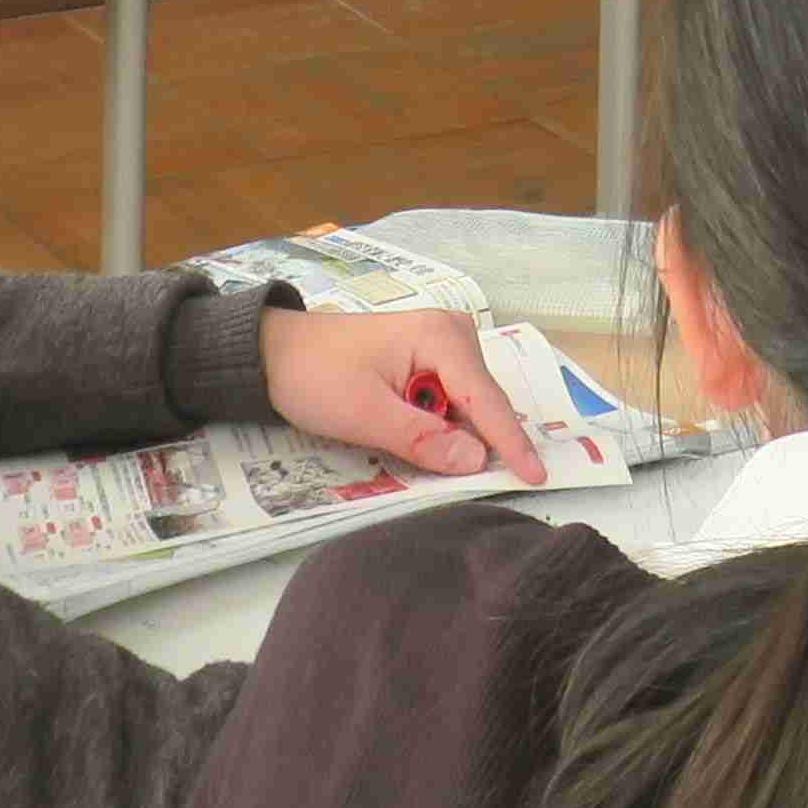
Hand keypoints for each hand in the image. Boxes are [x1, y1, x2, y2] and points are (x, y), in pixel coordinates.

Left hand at [257, 306, 541, 483]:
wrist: (271, 353)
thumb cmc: (314, 377)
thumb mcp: (365, 415)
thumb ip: (423, 438)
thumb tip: (476, 460)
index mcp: (440, 337)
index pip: (485, 399)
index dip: (509, 441)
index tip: (536, 475)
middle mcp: (451, 332)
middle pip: (481, 401)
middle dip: (475, 439)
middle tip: (447, 472)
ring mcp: (440, 342)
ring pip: (466, 403)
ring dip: (451, 433)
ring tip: (407, 444)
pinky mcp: (425, 356)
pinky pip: (448, 399)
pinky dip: (438, 424)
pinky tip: (414, 435)